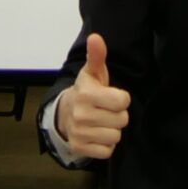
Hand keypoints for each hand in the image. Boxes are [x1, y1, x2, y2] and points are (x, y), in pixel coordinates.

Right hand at [59, 34, 130, 159]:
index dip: (121, 98)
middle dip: (117, 115)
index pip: (123, 101)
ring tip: (101, 122)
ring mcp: (79, 133)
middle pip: (122, 120)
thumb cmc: (86, 91)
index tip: (110, 96)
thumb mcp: (92, 73)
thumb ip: (97, 56)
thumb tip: (96, 37)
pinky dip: (105, 145)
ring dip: (112, 130)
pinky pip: (107, 151)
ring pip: (116, 136)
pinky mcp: (79, 148)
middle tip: (105, 110)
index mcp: (86, 94)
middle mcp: (81, 114)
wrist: (64, 113)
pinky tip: (97, 134)